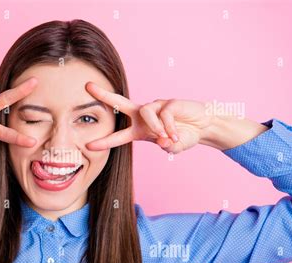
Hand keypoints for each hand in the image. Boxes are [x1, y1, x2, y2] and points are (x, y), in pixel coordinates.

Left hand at [85, 82, 213, 153]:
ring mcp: (155, 107)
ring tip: (166, 137)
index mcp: (139, 130)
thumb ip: (167, 146)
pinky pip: (164, 113)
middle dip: (104, 95)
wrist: (203, 126)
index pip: (118, 136)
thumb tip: (163, 141)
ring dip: (155, 127)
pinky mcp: (168, 102)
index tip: (88, 145)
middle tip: (88, 87)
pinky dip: (169, 126)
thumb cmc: (184, 136)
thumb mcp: (174, 147)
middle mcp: (143, 116)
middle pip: (120, 103)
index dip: (105, 141)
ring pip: (145, 113)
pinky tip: (176, 133)